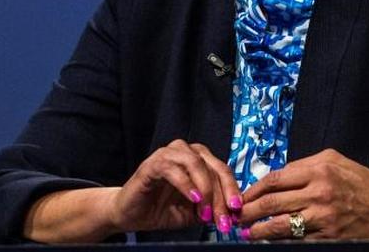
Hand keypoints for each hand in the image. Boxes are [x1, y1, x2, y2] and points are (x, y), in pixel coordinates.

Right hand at [112, 140, 242, 234]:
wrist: (131, 215)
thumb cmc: (160, 209)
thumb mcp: (193, 213)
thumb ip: (211, 208)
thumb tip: (233, 213)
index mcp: (199, 160)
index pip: (222, 172)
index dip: (232, 192)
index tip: (237, 213)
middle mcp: (186, 152)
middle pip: (214, 166)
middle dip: (222, 194)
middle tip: (225, 216)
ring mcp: (168, 155)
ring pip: (196, 163)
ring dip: (206, 189)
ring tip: (206, 212)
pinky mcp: (152, 164)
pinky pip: (173, 169)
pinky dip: (186, 184)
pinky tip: (194, 199)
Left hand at [238, 148, 368, 239]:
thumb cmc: (362, 182)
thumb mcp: (335, 161)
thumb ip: (305, 164)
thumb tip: (278, 174)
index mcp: (319, 170)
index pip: (275, 179)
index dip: (253, 189)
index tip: (241, 196)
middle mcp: (319, 193)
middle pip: (271, 203)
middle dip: (248, 211)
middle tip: (234, 216)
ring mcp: (323, 218)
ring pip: (280, 225)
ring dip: (258, 231)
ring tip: (245, 233)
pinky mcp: (328, 237)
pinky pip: (296, 240)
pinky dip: (279, 242)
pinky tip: (269, 241)